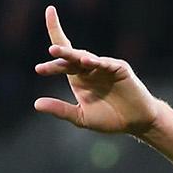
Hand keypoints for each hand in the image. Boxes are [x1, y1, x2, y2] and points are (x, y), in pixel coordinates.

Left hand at [33, 4, 163, 137]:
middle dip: (60, 53)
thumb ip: (60, 109)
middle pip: (70, 56)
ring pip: (85, 58)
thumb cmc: (110, 118)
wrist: (136, 122)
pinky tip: (86, 61)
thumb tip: (36, 104)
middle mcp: (89, 69)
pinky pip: (106, 63)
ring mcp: (104, 67)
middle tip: (49, 52)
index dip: (51, 50)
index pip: (61, 60)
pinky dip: (96, 62)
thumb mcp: (81, 117)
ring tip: (57, 52)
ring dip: (72, 55)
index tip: (36, 66)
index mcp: (78, 77)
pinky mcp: (119, 68)